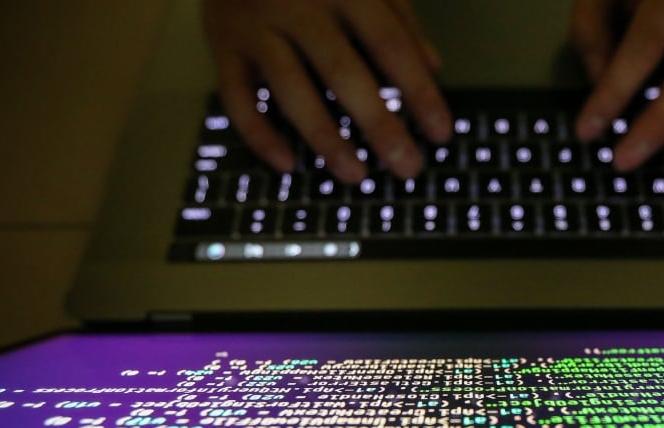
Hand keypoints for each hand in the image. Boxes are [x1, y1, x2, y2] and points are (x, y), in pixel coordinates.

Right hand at [201, 0, 452, 181]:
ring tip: (355, 176)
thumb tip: (433, 67)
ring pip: (291, 90)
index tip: (441, 134)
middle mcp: (298, 6)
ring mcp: (256, 26)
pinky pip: (237, 98)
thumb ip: (398, 17)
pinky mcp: (222, 46)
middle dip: (379, 125)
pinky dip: (260, 135)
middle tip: (406, 168)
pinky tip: (288, 165)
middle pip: (343, 73)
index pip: (389, 45)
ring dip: (325, 139)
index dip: (418, 91)